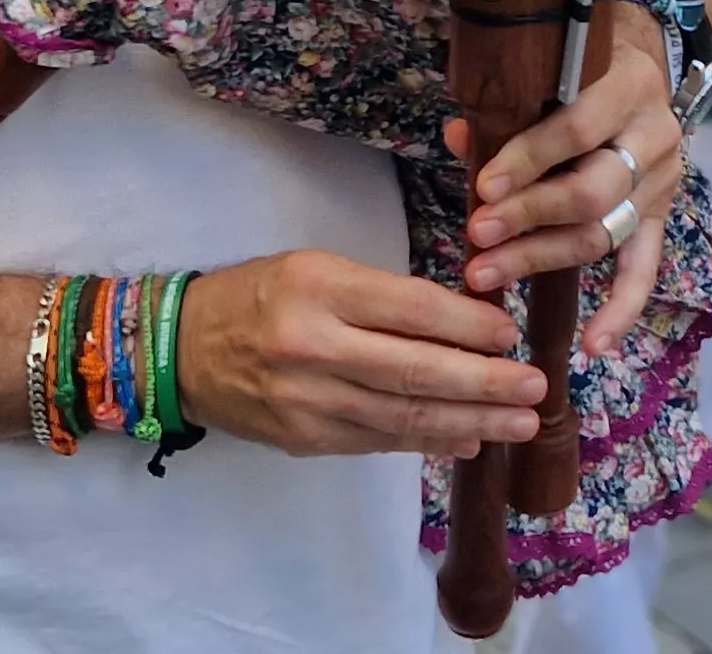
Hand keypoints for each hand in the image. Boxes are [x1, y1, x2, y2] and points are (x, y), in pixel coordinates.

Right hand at [177, 248, 540, 458]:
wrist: (177, 351)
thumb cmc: (256, 297)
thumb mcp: (314, 269)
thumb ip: (381, 295)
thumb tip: (461, 324)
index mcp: (319, 287)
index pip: (411, 309)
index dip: (468, 326)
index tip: (509, 335)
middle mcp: (313, 346)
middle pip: (416, 371)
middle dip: (485, 384)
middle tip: (534, 389)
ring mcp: (308, 400)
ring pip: (403, 416)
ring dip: (469, 422)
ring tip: (517, 423)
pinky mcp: (305, 439)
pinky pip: (378, 442)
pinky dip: (426, 442)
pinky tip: (465, 440)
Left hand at [455, 3, 689, 352]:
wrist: (643, 62)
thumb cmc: (579, 65)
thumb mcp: (550, 66)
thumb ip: (508, 104)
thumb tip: (461, 138)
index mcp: (627, 85)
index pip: (578, 129)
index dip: (528, 159)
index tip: (484, 187)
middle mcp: (654, 135)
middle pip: (593, 192)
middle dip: (529, 217)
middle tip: (477, 234)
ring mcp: (662, 180)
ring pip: (603, 232)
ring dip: (541, 258)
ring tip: (487, 275)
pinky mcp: (661, 216)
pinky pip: (644, 270)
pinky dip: (620, 310)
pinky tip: (592, 345)